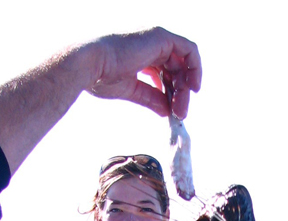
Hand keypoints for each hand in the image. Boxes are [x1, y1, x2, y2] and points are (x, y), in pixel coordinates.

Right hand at [87, 28, 201, 118]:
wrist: (92, 65)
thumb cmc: (102, 76)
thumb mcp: (132, 90)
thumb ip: (151, 97)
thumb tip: (166, 110)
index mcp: (142, 54)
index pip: (166, 72)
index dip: (173, 91)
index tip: (175, 109)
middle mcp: (151, 44)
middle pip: (177, 70)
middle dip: (181, 93)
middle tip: (180, 114)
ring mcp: (158, 39)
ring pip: (184, 64)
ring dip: (185, 88)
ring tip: (181, 109)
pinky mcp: (163, 38)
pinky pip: (189, 50)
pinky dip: (195, 68)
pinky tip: (192, 87)